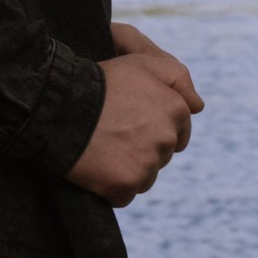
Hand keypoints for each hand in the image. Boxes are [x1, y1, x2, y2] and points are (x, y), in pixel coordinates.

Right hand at [64, 19, 203, 207]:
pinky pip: (125, 194)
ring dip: (128, 168)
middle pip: (162, 154)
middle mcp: (167, 138)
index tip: (127, 120)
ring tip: (102, 148)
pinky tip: (95, 167)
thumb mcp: (141, 62)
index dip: (151, 125)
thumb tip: (199, 106)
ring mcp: (147, 163)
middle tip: (111, 132)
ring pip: (146, 176)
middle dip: (141, 147)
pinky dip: (111, 186)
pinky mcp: (125, 184)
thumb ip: (177, 76)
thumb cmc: (98, 82)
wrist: (58, 106)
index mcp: (176, 110)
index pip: (178, 130)